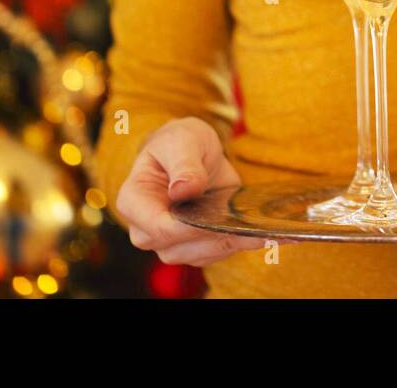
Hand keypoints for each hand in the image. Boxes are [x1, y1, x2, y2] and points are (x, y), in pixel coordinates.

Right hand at [116, 117, 266, 266]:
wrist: (192, 150)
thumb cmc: (179, 142)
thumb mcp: (182, 140)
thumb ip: (183, 164)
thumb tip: (183, 189)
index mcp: (133, 201)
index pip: (157, 226)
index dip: (186, 227)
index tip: (216, 219)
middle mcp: (146, 229)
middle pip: (177, 248)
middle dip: (214, 238)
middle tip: (249, 229)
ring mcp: (170, 241)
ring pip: (199, 255)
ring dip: (231, 244)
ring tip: (262, 233)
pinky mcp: (195, 245)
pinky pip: (216, 253)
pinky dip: (239, 244)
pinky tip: (262, 234)